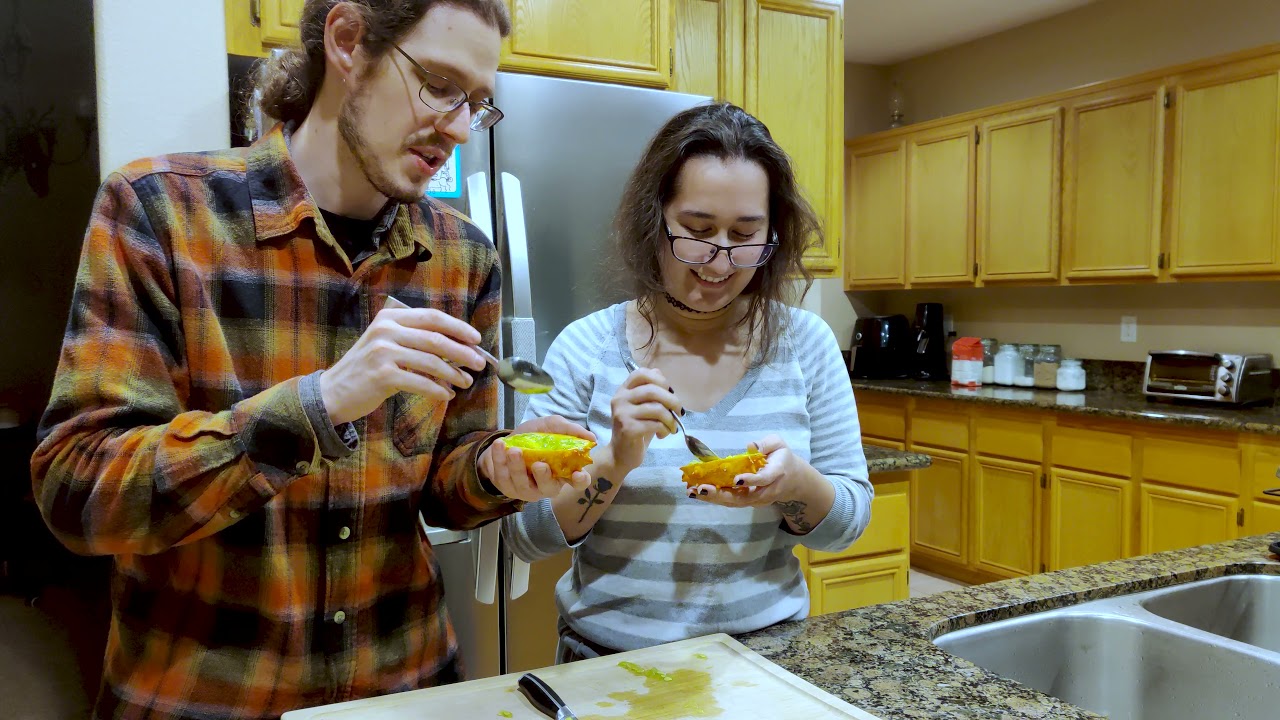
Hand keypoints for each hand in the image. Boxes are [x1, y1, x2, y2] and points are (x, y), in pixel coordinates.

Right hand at [320, 302, 487, 424]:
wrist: (333, 391)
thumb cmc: (366, 369)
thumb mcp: (387, 344)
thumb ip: (414, 340)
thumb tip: (456, 347)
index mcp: (390, 318)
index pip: (432, 317)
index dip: (458, 327)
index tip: (477, 339)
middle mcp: (386, 330)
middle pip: (435, 338)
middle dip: (462, 352)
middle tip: (479, 363)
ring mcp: (383, 352)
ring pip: (431, 361)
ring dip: (454, 374)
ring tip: (466, 382)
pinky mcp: (382, 375)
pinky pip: (420, 382)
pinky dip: (437, 389)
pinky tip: (446, 395)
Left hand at [478, 416, 595, 501]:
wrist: (504, 444)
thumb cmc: (532, 439)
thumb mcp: (550, 427)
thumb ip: (568, 430)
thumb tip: (590, 437)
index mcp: (562, 472)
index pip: (578, 482)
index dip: (580, 481)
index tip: (577, 473)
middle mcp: (547, 484)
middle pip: (549, 488)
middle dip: (544, 477)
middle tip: (539, 464)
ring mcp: (526, 490)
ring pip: (523, 484)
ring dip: (518, 467)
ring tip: (514, 450)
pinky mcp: (508, 488)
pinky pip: (503, 478)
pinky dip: (500, 460)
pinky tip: (500, 446)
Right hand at [607, 367, 679, 470]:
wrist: (621, 454)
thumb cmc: (636, 429)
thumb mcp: (644, 407)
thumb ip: (651, 392)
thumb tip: (661, 376)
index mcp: (623, 390)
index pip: (641, 373)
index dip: (660, 380)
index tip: (670, 391)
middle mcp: (620, 399)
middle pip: (652, 390)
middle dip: (672, 401)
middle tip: (679, 412)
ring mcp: (622, 413)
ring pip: (657, 408)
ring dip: (670, 419)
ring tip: (671, 427)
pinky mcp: (628, 428)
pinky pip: (655, 424)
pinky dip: (665, 429)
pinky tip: (663, 434)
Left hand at [687, 435, 813, 507]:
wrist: (794, 480)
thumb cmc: (783, 458)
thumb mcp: (779, 444)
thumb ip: (766, 444)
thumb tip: (750, 446)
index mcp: (776, 474)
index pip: (764, 479)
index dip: (751, 480)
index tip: (737, 479)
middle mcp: (766, 491)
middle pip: (744, 497)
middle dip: (722, 495)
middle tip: (702, 489)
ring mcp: (757, 499)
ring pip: (735, 502)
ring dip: (713, 498)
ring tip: (693, 491)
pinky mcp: (748, 501)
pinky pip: (731, 501)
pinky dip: (714, 498)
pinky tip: (697, 491)